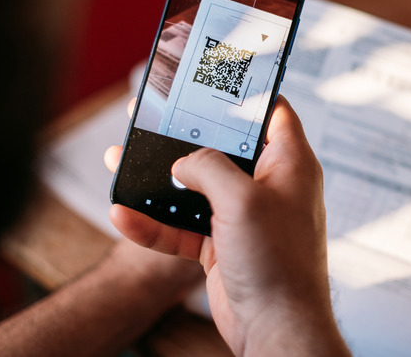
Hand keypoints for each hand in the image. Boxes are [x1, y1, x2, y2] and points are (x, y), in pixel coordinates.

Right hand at [104, 96, 348, 355]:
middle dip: (183, 136)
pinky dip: (153, 223)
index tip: (214, 80)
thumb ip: (208, 167)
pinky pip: (182, 227)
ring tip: (121, 161)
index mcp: (289, 165)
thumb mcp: (242, 200)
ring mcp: (242, 217)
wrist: (275, 330)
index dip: (246, 94)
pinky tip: (123, 216)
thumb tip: (183, 161)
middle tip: (151, 118)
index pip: (272, 113)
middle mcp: (267, 187)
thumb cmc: (278, 264)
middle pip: (222, 148)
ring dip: (158, 181)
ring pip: (195, 188)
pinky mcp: (221, 246)